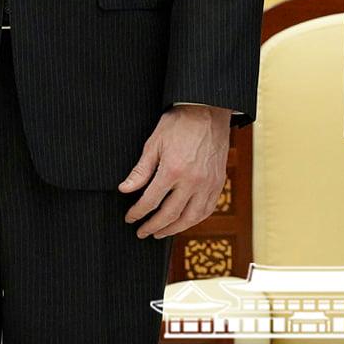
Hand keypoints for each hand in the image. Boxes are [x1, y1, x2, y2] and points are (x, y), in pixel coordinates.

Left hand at [120, 104, 230, 238]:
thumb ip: (141, 170)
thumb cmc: (179, 124)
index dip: (137, 213)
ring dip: (174, 229)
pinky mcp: (218, 182)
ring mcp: (208, 184)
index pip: (150, 201)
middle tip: (142, 232)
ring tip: (161, 233)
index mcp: (173, 170)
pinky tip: (184, 222)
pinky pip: (207, 209)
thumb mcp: (154, 143)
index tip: (130, 218)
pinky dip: (194, 220)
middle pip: (170, 214)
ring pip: (191, 218)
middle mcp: (192, 181)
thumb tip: (125, 190)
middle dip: (153, 226)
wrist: (208, 111)